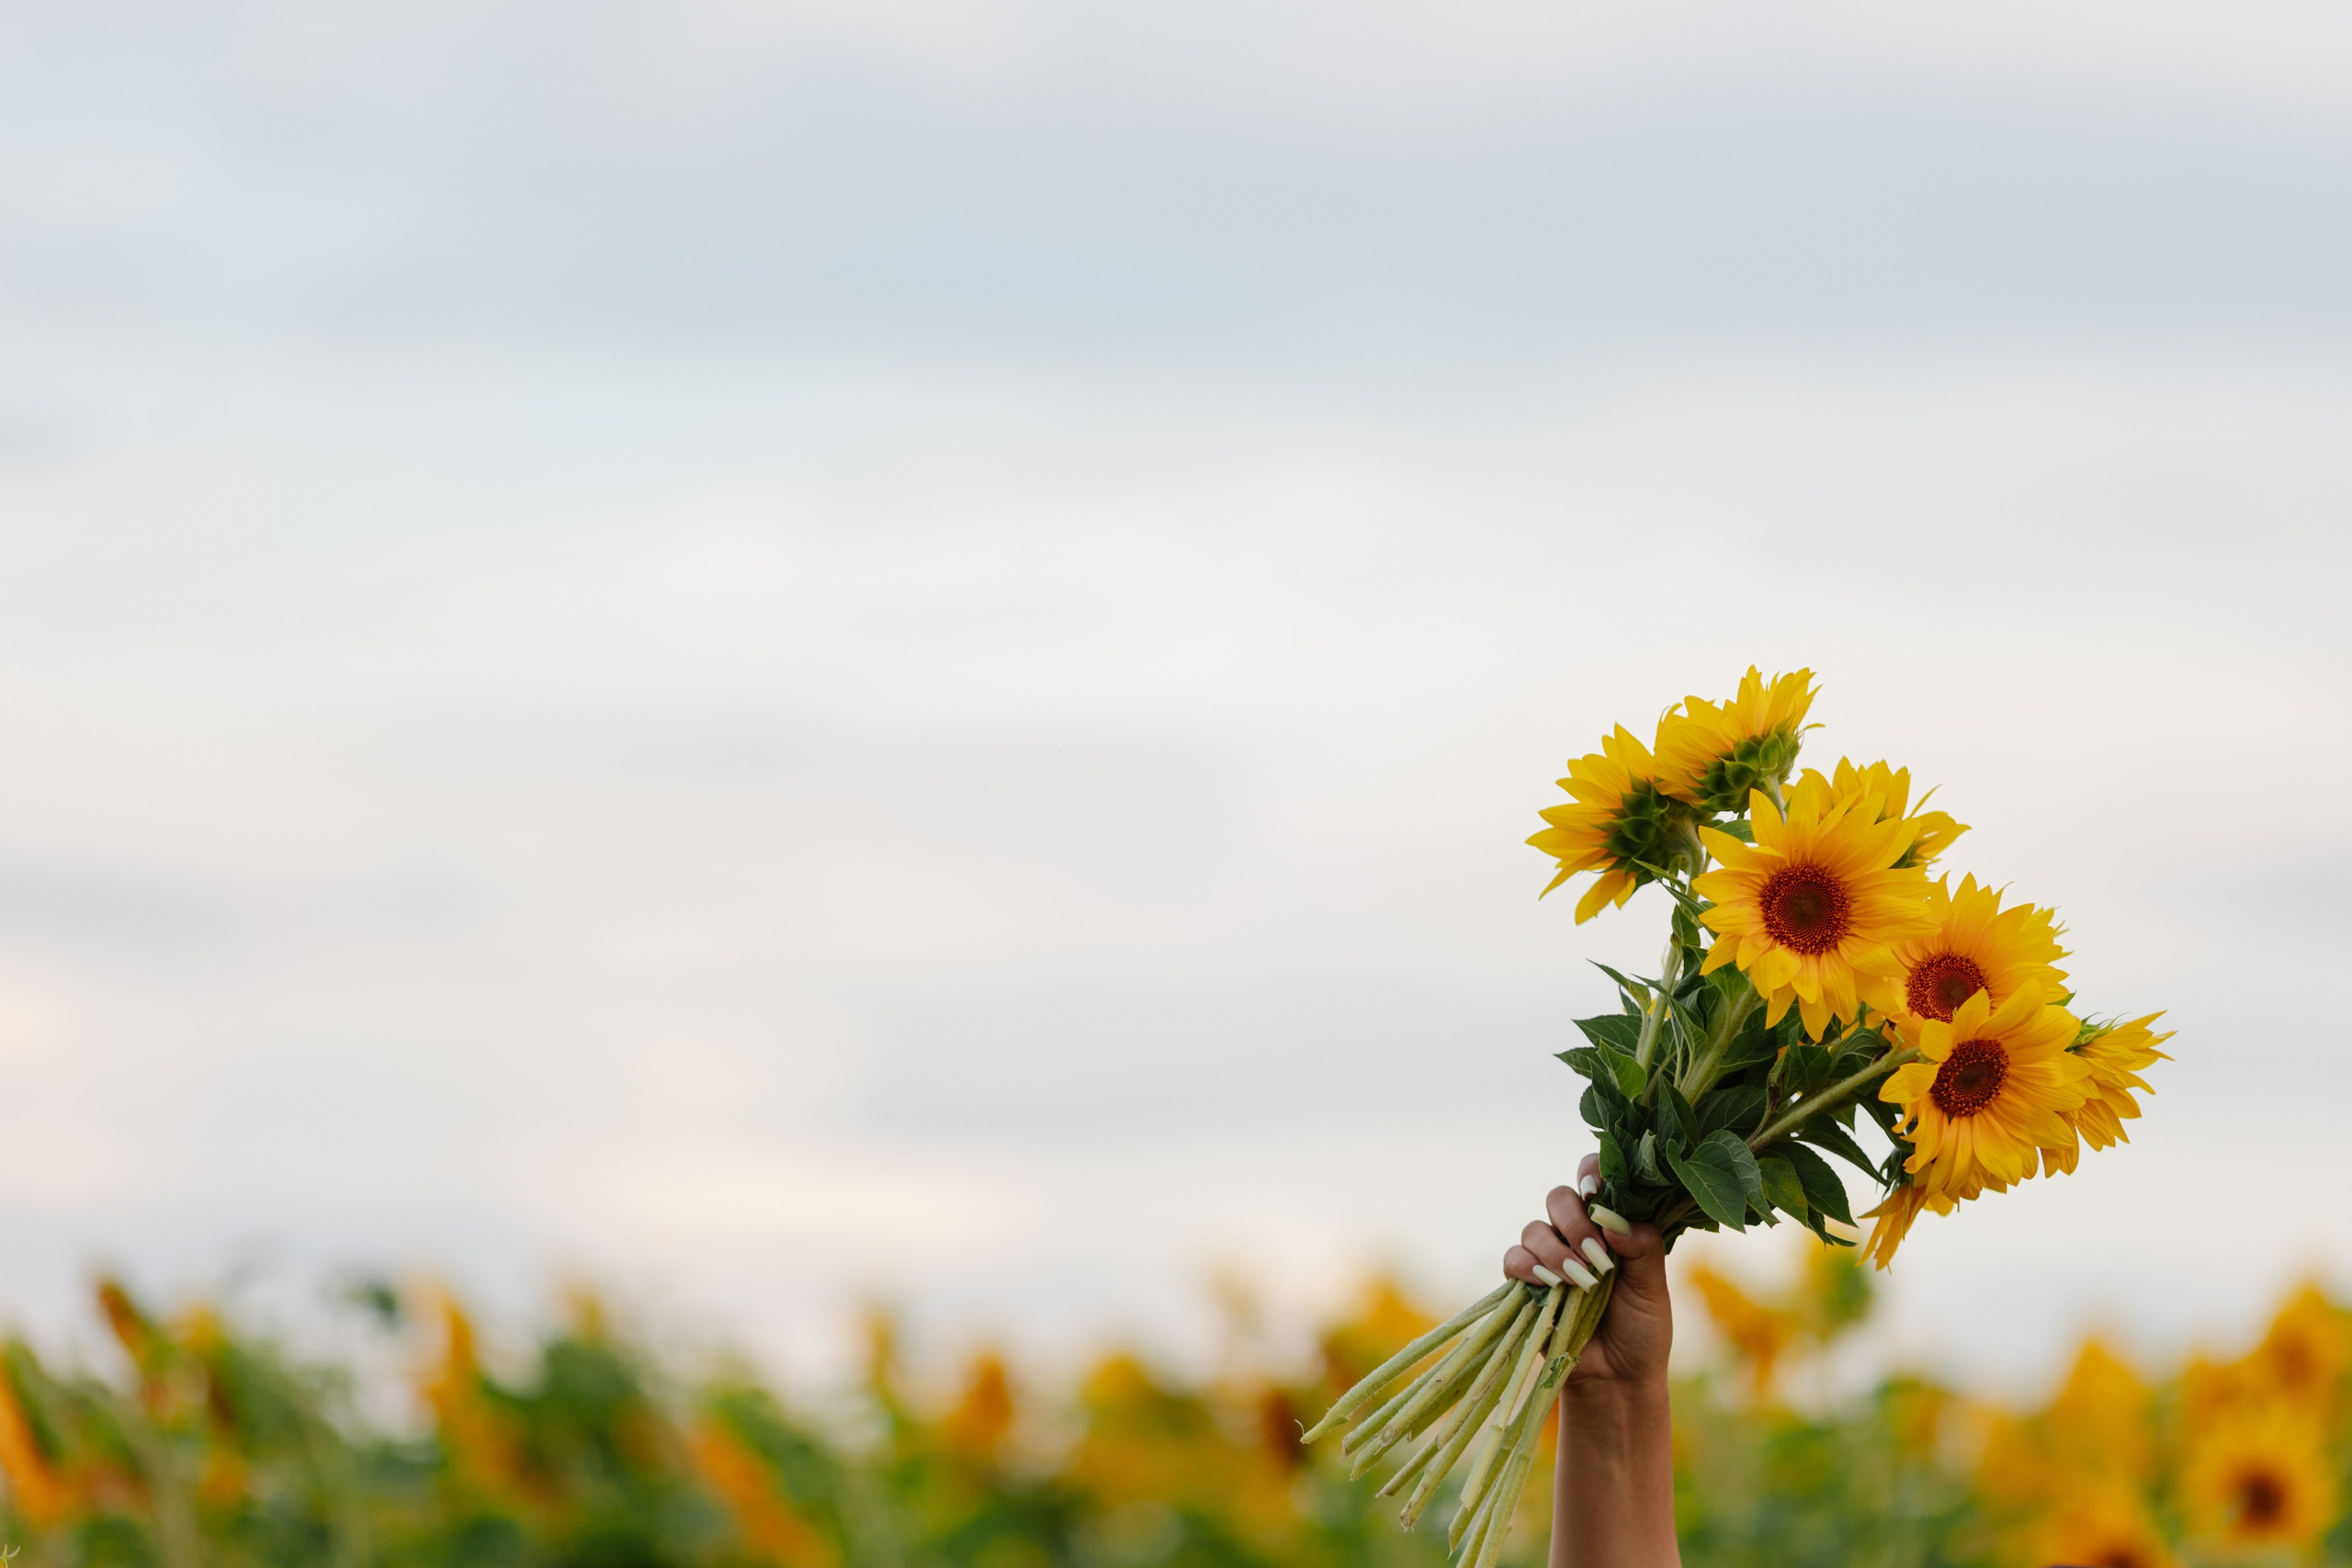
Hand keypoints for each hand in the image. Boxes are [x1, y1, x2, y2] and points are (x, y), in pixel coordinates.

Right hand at [1501, 1153, 1671, 1388]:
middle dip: (1574, 1222)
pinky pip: (1513, 1259)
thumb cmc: (1643, 1330)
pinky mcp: (1527, 1282)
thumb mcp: (1653, 1289)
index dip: (1591, 1175)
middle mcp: (1578, 1234)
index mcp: (1611, 1225)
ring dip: (1555, 1251)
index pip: (1596, 1179)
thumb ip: (1642, 1248)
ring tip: (1580, 1281)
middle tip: (1595, 1254)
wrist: (1617, 1378)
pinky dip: (1529, 1268)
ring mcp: (1550, 1256)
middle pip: (1559, 1197)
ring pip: (1534, 1228)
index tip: (1596, 1194)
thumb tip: (1613, 1219)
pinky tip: (1552, 1286)